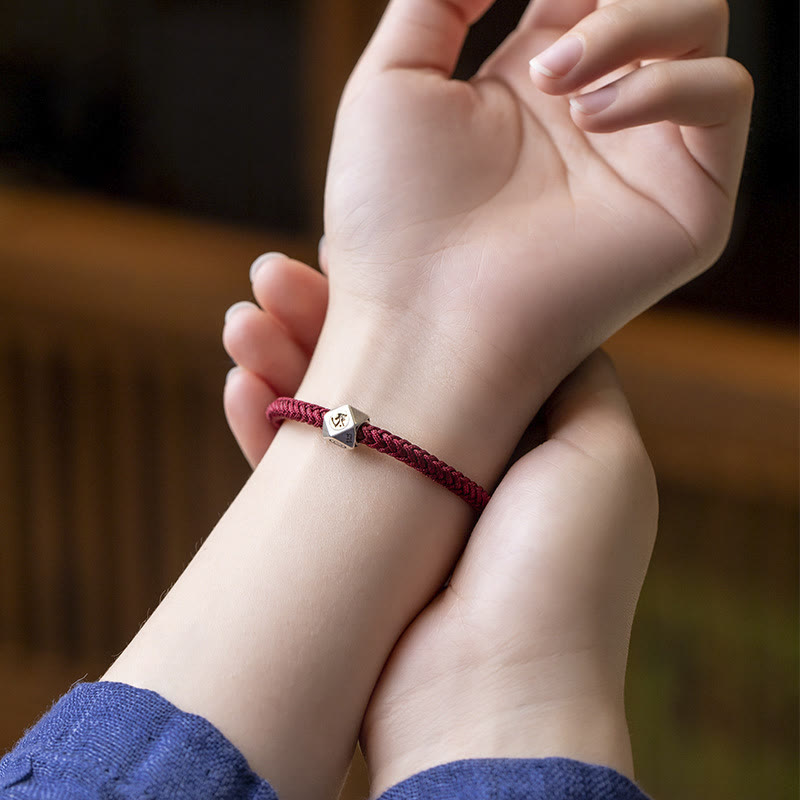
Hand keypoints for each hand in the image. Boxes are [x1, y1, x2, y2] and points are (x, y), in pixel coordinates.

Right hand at [224, 253, 656, 792]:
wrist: (491, 702)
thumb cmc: (558, 572)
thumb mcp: (599, 451)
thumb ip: (575, 380)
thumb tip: (552, 321)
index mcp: (519, 434)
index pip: (453, 340)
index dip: (406, 297)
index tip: (349, 259)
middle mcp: (458, 460)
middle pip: (384, 366)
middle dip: (323, 319)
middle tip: (267, 274)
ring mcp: (399, 501)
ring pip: (331, 410)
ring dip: (281, 362)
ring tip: (239, 320)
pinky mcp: (348, 541)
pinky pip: (294, 470)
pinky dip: (262, 426)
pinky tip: (236, 385)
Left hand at [321, 0, 751, 436]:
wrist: (419, 318)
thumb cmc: (392, 219)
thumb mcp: (394, 83)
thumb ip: (438, 0)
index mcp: (533, 82)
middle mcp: (596, 113)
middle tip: (550, 43)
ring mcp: (644, 155)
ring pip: (702, 24)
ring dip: (631, 22)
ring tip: (551, 78)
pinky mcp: (687, 202)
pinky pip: (724, 95)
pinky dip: (668, 82)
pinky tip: (592, 116)